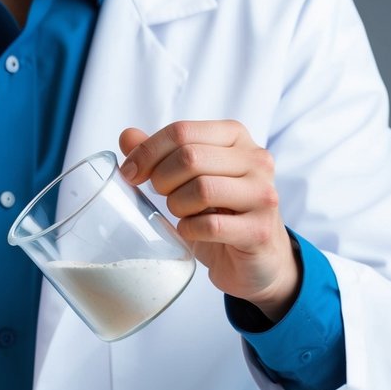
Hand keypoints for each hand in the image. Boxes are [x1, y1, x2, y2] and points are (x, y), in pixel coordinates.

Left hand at [119, 122, 298, 321]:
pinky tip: (192, 231)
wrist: (258, 258)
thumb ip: (161, 155)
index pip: (182, 131)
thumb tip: (127, 136)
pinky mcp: (259, 230)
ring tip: (181, 213)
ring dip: (177, 205)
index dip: (147, 152)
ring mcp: (262, 195)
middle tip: (161, 196)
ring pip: (202, 189)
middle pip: (190, 157)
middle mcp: (256, 160)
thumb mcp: (189, 178)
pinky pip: (210, 226)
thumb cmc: (219, 213)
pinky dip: (190, 230)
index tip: (130, 173)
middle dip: (162, 179)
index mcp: (236, 137)